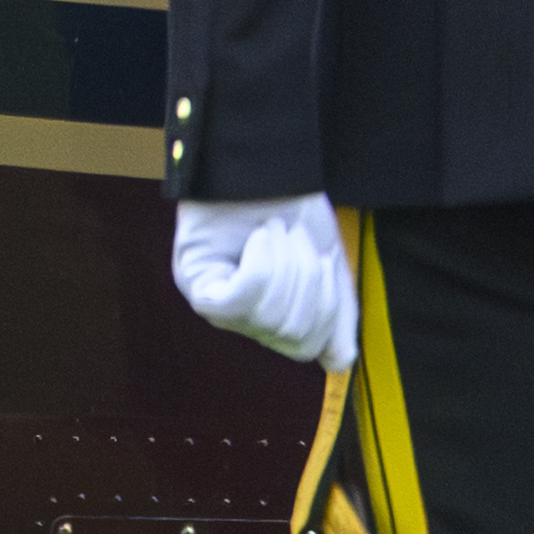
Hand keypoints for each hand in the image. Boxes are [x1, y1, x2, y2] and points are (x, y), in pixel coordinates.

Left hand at [171, 192, 356, 370]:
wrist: (263, 168)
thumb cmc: (291, 213)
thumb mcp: (325, 266)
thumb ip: (336, 314)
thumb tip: (339, 365)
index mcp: (270, 319)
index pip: (306, 348)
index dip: (326, 310)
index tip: (324, 261)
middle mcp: (239, 321)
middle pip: (292, 336)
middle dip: (307, 281)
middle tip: (295, 239)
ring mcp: (214, 305)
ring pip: (270, 318)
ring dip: (286, 265)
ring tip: (275, 232)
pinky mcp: (195, 283)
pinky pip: (240, 300)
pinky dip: (262, 264)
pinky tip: (259, 238)